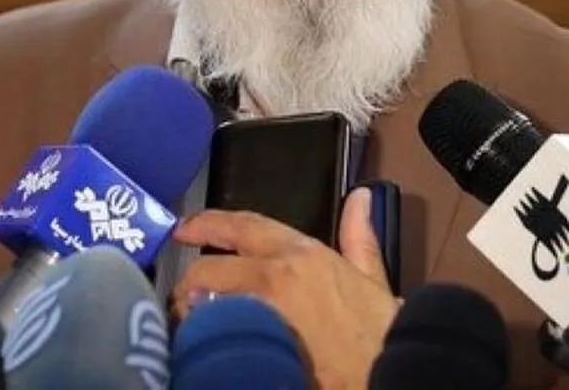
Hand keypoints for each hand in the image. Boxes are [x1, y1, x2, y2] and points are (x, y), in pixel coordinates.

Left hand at [172, 187, 398, 389]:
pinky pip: (215, 339)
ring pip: (206, 305)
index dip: (209, 223)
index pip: (244, 227)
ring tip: (192, 326)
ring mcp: (259, 314)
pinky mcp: (252, 350)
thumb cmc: (380, 331)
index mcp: (301, 254)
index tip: (185, 228)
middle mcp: (274, 276)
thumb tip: (359, 197)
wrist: (387, 374)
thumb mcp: (373, 278)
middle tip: (180, 294)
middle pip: (211, 269)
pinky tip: (204, 350)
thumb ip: (359, 236)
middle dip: (190, 279)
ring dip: (195, 312)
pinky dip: (205, 339)